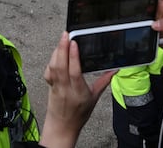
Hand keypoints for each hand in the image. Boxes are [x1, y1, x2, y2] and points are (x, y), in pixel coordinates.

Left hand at [40, 32, 113, 147]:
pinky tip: (56, 53)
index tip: (74, 43)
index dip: (74, 57)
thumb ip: (103, 82)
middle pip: (61, 66)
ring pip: (53, 67)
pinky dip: (51, 60)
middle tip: (66, 35)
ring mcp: (56, 87)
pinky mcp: (49, 85)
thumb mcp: (95, 98)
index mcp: (79, 92)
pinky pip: (48, 71)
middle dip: (62, 48)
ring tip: (62, 40)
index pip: (75, 72)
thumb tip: (114, 70)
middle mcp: (66, 88)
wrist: (63, 126)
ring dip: (56, 52)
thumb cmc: (79, 114)